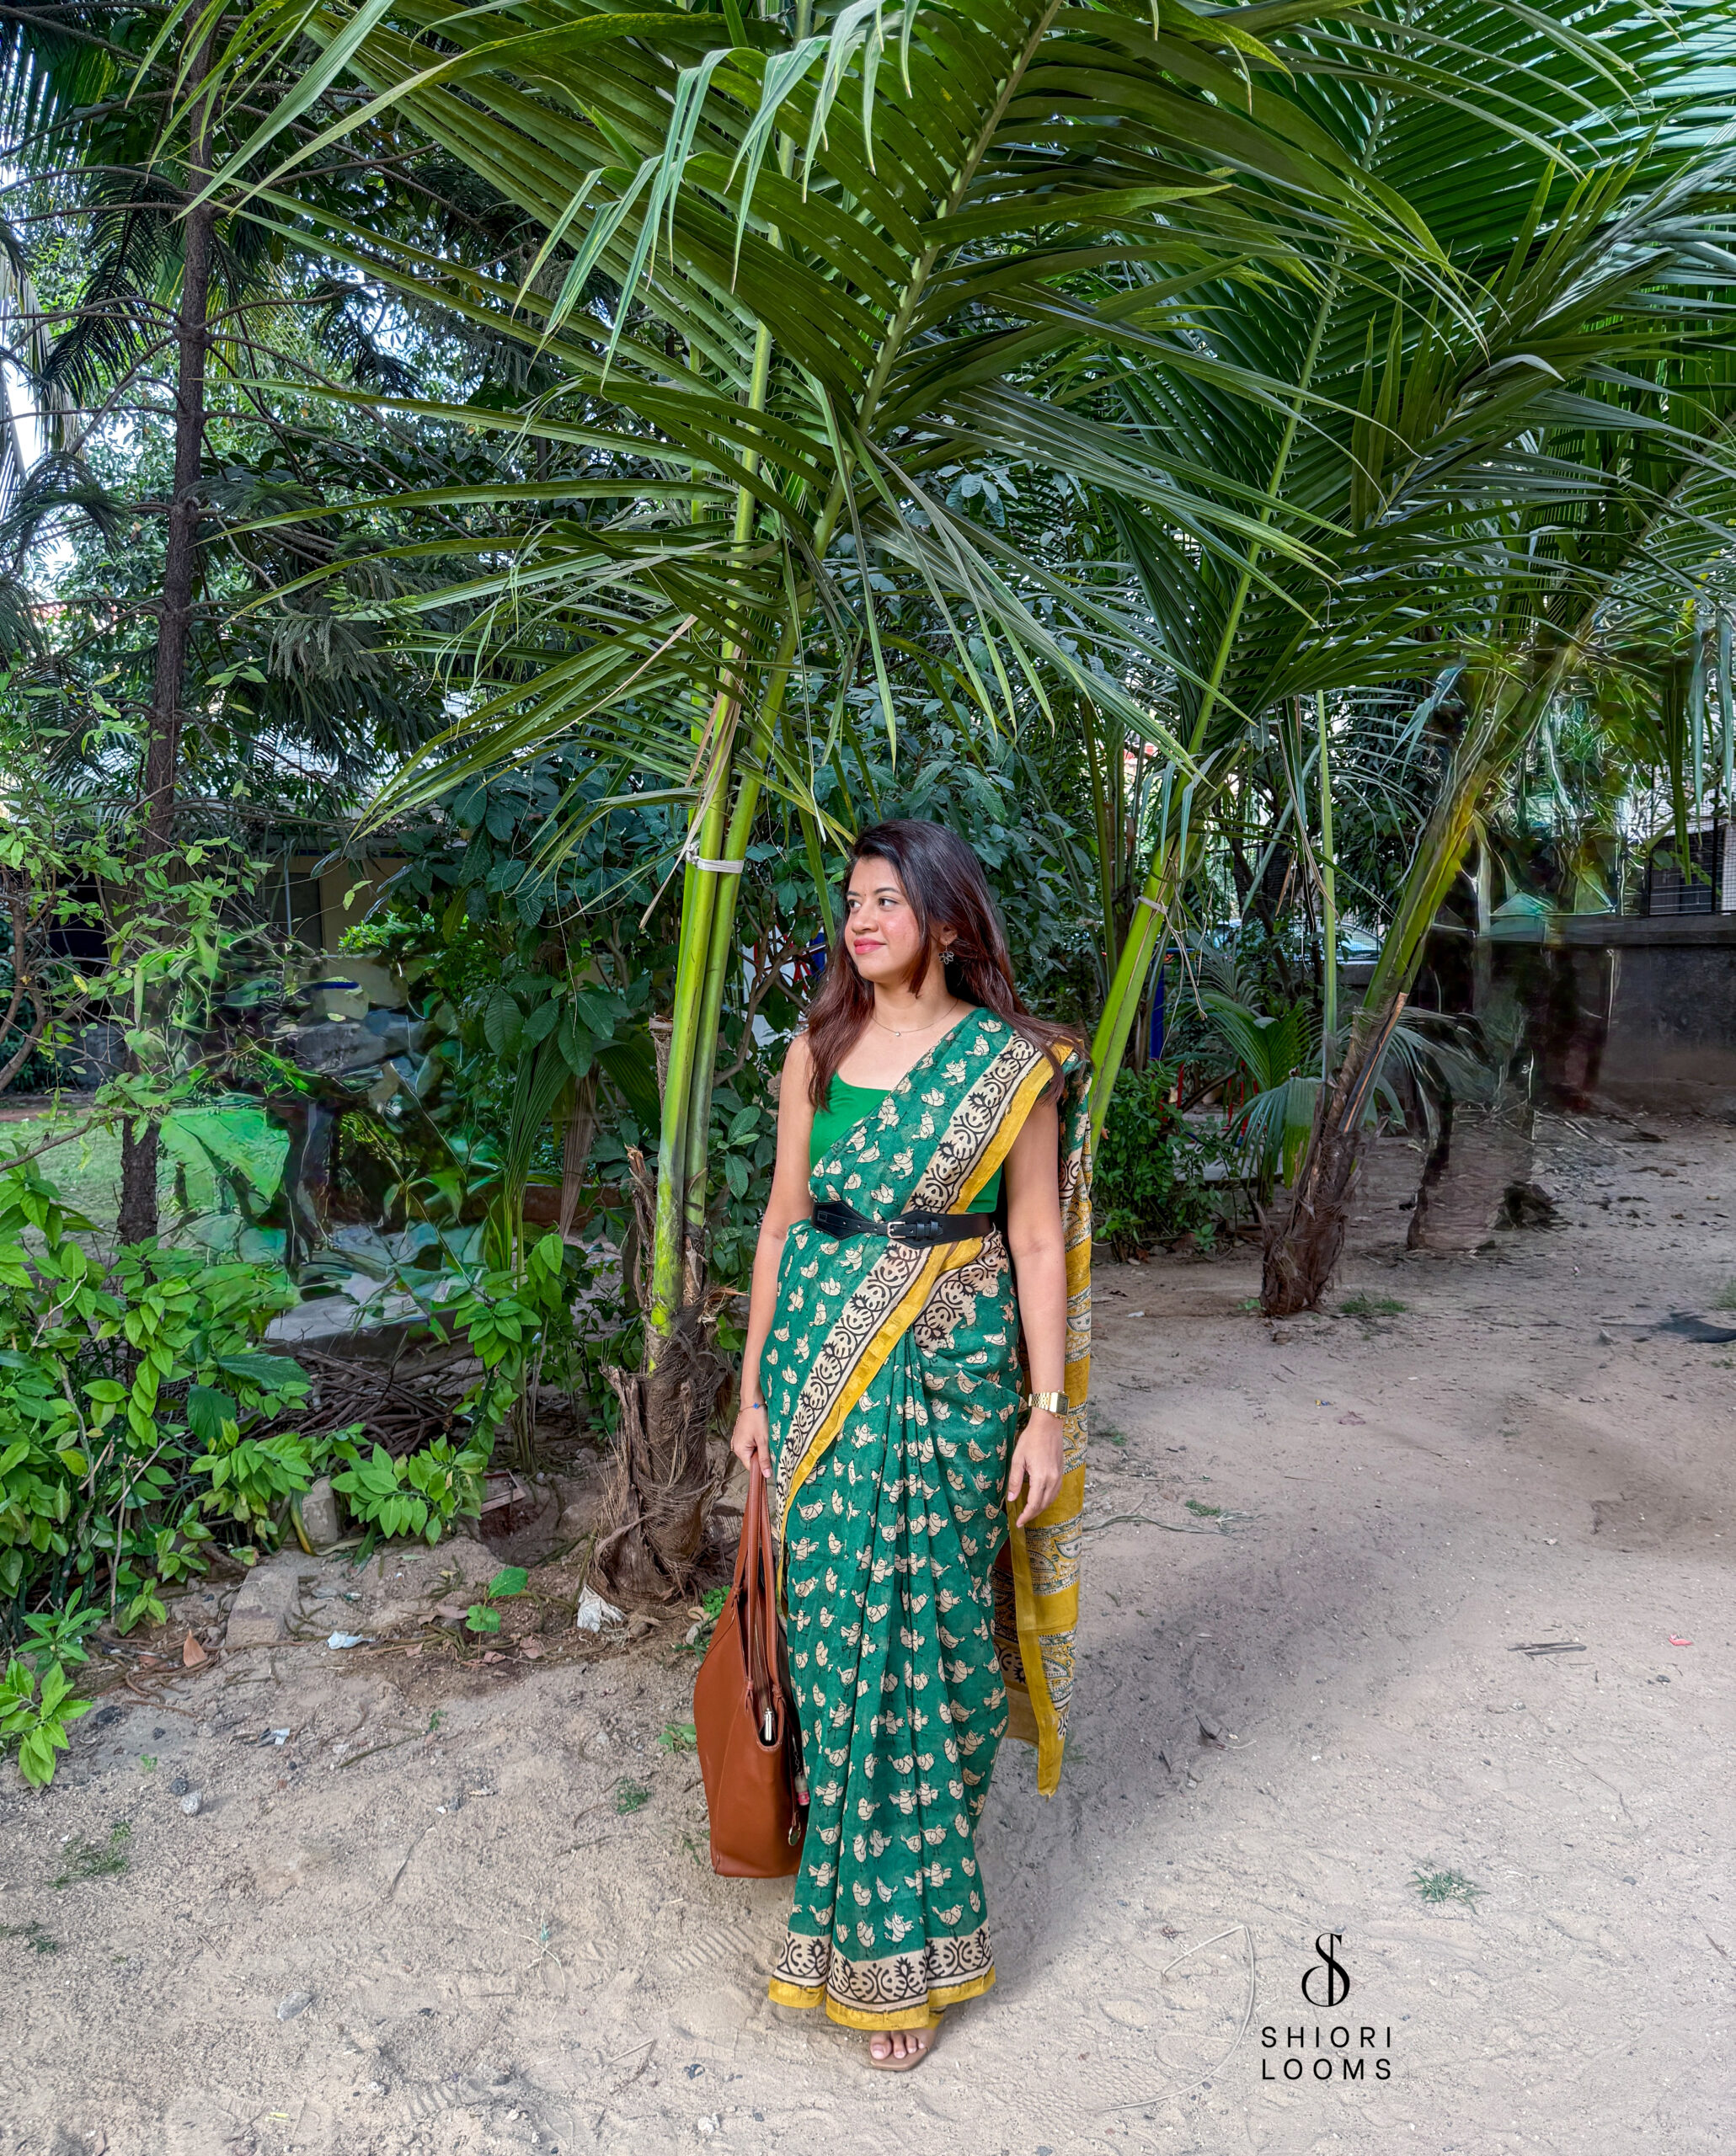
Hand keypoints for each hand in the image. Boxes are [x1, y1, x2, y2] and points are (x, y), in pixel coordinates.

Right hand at [730, 1395, 771, 1479]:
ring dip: (761, 1447)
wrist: (753, 1402)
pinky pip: (751, 1444)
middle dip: (762, 1455)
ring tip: (765, 1437)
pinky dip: (758, 1442)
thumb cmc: (757, 1418)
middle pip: (752, 1459)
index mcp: (740, 1450)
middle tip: (769, 1444)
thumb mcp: (763, 1440)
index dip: (762, 1466)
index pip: (751, 1467)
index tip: (771, 1462)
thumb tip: (767, 1475)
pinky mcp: (742, 1436)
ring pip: (753, 1451)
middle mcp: (736, 1447)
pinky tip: (762, 1434)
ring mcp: (739, 1441)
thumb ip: (765, 1458)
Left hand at [1006, 1408, 1064, 1528]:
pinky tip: (1041, 1500)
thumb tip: (1011, 1498)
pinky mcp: (1061, 1473)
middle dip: (1032, 1515)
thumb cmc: (1031, 1440)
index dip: (1026, 1516)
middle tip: (1022, 1520)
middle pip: (1043, 1505)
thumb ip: (1014, 1480)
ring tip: (1029, 1512)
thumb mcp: (1018, 1459)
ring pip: (1051, 1500)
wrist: (1048, 1425)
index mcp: (1041, 1478)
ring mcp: (1058, 1477)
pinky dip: (1047, 1500)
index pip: (1033, 1504)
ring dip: (1040, 1508)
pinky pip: (1055, 1493)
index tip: (1018, 1523)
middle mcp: (1052, 1480)